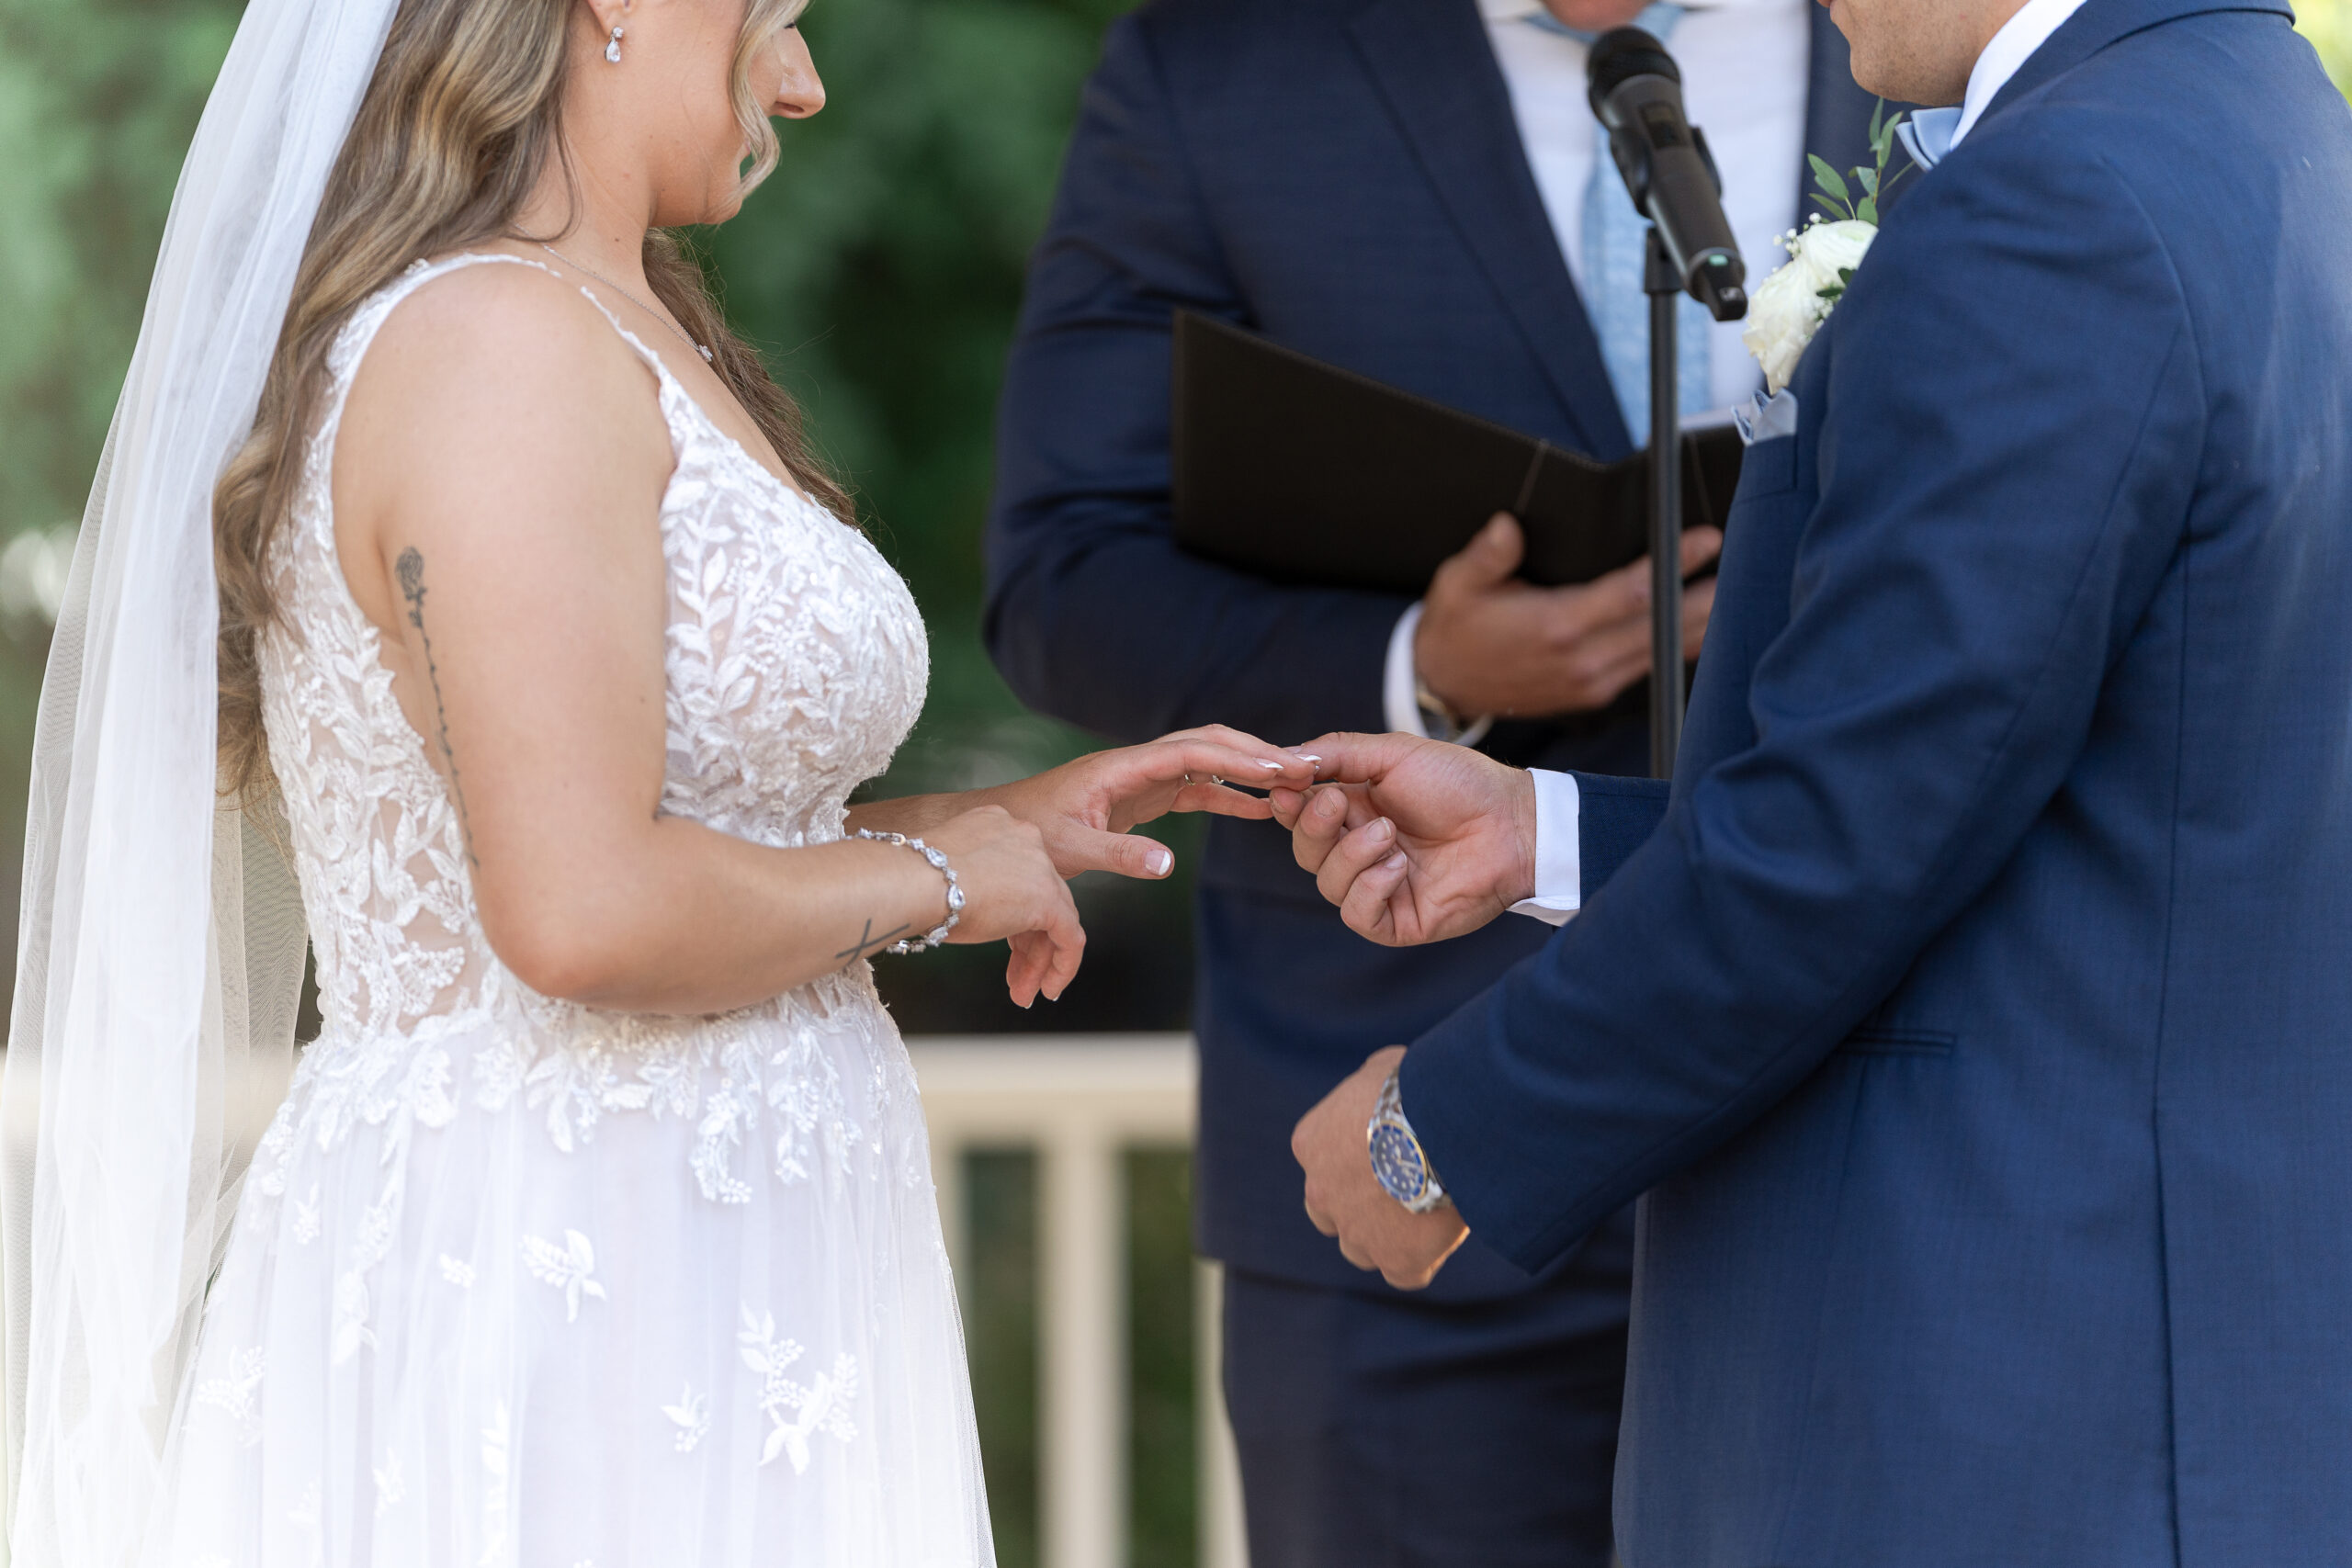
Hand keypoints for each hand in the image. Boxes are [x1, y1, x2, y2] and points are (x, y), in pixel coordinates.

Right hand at [924, 806, 1086, 1006]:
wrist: (914, 881)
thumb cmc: (914, 880)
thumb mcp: (947, 874)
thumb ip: (971, 884)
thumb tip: (972, 911)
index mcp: (999, 827)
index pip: (1019, 875)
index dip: (1013, 915)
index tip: (1005, 940)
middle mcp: (1026, 840)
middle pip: (1038, 899)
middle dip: (1026, 944)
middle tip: (1016, 974)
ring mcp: (1041, 867)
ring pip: (1053, 920)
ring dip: (1037, 961)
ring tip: (1023, 991)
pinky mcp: (1049, 899)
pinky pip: (1070, 938)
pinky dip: (1062, 966)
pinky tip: (1048, 987)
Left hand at [986, 726, 1318, 880]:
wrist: (997, 834)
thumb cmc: (1025, 837)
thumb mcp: (1068, 851)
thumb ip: (1118, 856)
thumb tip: (1167, 864)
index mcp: (1120, 768)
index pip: (1189, 751)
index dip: (1235, 757)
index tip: (1277, 768)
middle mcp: (1136, 765)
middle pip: (1207, 743)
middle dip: (1254, 752)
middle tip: (1303, 768)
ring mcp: (1142, 779)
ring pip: (1206, 763)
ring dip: (1248, 770)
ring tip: (1295, 783)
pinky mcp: (1143, 799)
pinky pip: (1195, 790)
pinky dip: (1228, 797)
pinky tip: (1260, 810)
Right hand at [1269, 732, 1534, 945]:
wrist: (1513, 823)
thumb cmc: (1461, 783)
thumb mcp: (1393, 753)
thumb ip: (1337, 753)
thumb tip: (1286, 758)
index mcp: (1355, 810)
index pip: (1299, 815)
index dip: (1288, 805)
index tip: (1288, 788)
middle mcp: (1360, 850)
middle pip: (1305, 851)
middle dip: (1315, 826)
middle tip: (1342, 804)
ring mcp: (1378, 887)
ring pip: (1328, 883)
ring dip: (1352, 854)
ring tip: (1390, 833)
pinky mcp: (1397, 920)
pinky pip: (1357, 914)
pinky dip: (1370, 887)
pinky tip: (1399, 867)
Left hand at [1292, 1047, 1469, 1289]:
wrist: (1439, 1124)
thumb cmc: (1412, 1085)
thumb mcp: (1381, 1068)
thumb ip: (1373, 1087)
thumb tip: (1387, 1087)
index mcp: (1311, 1143)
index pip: (1323, 1161)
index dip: (1356, 1159)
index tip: (1389, 1149)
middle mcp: (1321, 1193)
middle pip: (1329, 1214)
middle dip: (1355, 1207)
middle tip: (1400, 1189)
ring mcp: (1357, 1232)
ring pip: (1361, 1249)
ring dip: (1385, 1238)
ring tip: (1426, 1214)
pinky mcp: (1397, 1260)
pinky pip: (1404, 1274)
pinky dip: (1420, 1261)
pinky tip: (1442, 1238)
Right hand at [1415, 514, 1719, 719]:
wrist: (1444, 685)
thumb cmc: (1455, 627)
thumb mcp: (1457, 584)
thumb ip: (1487, 556)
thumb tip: (1509, 525)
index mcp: (1554, 627)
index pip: (1630, 593)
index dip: (1674, 565)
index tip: (1707, 540)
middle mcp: (1581, 660)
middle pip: (1662, 624)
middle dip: (1705, 594)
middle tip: (1745, 562)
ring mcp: (1592, 682)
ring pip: (1663, 649)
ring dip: (1700, 620)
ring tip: (1736, 588)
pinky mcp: (1596, 693)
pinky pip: (1651, 666)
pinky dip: (1679, 644)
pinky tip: (1703, 623)